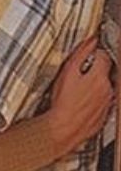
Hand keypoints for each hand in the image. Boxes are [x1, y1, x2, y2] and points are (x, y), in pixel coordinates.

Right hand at [49, 36, 113, 151]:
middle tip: (78, 77)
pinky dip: (94, 100)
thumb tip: (91, 41)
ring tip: (77, 92)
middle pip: (105, 72)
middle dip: (94, 72)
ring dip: (94, 87)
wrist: (64, 129)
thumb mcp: (68, 72)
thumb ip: (81, 53)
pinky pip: (102, 102)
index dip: (94, 55)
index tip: (87, 57)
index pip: (104, 56)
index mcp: (100, 76)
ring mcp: (108, 103)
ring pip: (104, 88)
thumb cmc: (63, 103)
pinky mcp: (104, 114)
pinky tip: (80, 103)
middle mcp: (108, 89)